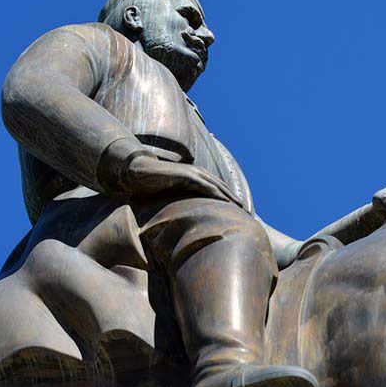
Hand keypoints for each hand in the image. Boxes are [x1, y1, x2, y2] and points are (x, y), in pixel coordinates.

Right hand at [121, 154, 245, 207]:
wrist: (138, 172)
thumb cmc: (153, 184)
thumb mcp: (172, 193)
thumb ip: (182, 199)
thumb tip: (185, 214)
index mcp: (197, 177)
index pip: (218, 189)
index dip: (230, 199)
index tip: (241, 212)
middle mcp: (199, 173)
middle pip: (222, 188)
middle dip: (235, 200)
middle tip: (248, 213)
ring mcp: (193, 173)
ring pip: (217, 186)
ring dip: (230, 198)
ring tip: (241, 209)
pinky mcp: (186, 176)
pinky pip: (205, 186)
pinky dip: (216, 194)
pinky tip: (225, 202)